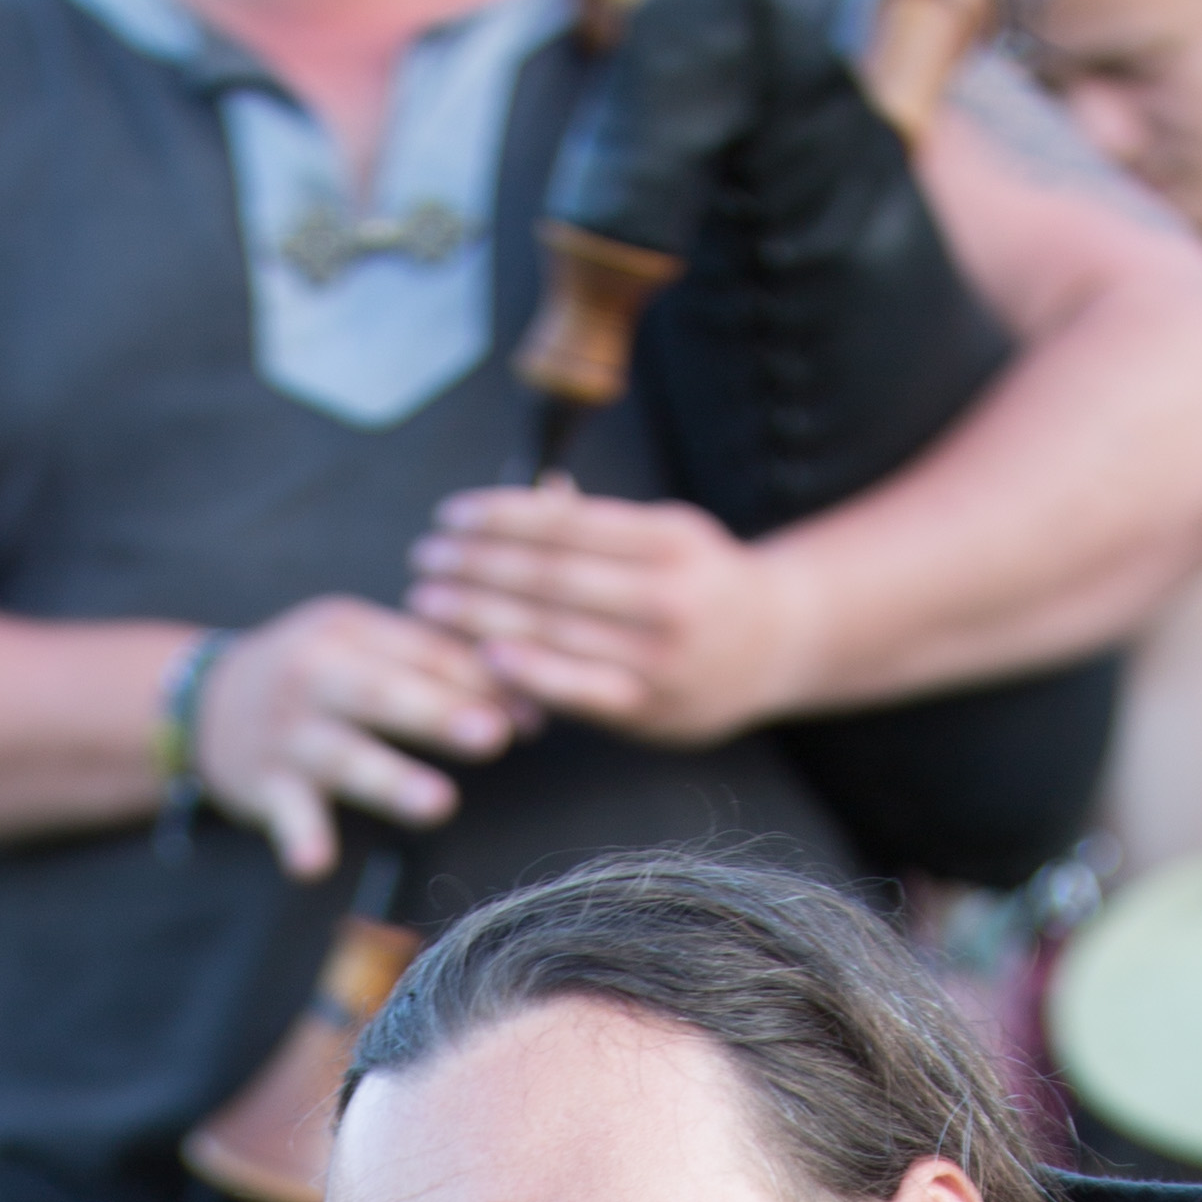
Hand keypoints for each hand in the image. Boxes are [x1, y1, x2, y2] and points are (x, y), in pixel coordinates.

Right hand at [193, 591, 528, 879]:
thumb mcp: (363, 647)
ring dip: (390, 780)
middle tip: (496, 736)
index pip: (426, 651)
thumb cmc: (316, 677)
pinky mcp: (261, 785)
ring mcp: (288, 732)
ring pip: (344, 756)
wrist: (204, 703)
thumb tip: (530, 701)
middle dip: (440, 714)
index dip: (482, 681)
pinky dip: (297, 838)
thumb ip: (433, 666)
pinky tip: (315, 863)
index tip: (537, 714)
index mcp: (353, 629)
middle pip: (385, 693)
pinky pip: (283, 815)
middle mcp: (317, 674)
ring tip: (439, 805)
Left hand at [405, 486, 799, 745]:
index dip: (500, 518)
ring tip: (430, 603)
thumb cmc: (705, 580)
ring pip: (556, 632)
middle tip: (422, 560)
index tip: (449, 516)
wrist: (778, 644)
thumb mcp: (668, 531)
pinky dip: (528, 673)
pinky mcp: (648, 708)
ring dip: (481, 617)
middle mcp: (667, 596)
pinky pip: (577, 691)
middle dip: (476, 567)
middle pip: (551, 576)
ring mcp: (659, 657)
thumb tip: (534, 493)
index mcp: (669, 538)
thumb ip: (603, 522)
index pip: (566, 523)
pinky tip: (483, 659)